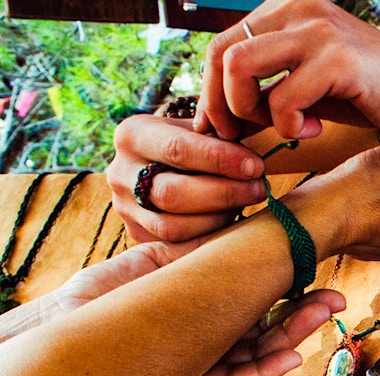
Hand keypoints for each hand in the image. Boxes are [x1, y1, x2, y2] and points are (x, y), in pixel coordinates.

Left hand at [48, 242, 345, 375]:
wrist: (48, 344)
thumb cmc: (90, 304)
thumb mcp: (147, 267)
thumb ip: (191, 259)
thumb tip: (237, 239)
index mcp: (199, 302)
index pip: (254, 294)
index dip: (289, 286)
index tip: (318, 272)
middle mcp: (204, 332)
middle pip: (265, 326)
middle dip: (303, 314)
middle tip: (336, 301)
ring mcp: (198, 359)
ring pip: (256, 352)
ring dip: (292, 338)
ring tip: (322, 317)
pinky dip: (261, 371)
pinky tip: (290, 359)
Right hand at [107, 115, 265, 242]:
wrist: (164, 163)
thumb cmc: (194, 142)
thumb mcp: (200, 127)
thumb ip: (219, 134)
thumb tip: (249, 161)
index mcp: (132, 135)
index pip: (178, 150)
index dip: (220, 160)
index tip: (256, 166)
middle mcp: (120, 172)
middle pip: (172, 193)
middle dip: (223, 193)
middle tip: (260, 188)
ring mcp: (124, 206)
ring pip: (173, 226)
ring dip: (219, 217)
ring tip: (248, 203)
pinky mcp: (137, 232)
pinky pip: (177, 244)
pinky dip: (210, 234)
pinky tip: (234, 221)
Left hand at [195, 0, 379, 142]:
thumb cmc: (372, 95)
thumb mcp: (308, 86)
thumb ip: (266, 89)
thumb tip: (213, 116)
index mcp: (290, 6)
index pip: (220, 42)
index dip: (210, 90)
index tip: (222, 128)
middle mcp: (301, 6)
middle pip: (220, 52)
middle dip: (220, 104)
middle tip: (240, 135)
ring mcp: (320, 30)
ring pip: (238, 66)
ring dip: (248, 109)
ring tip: (284, 127)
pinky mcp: (339, 59)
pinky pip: (282, 98)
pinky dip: (290, 125)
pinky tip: (315, 129)